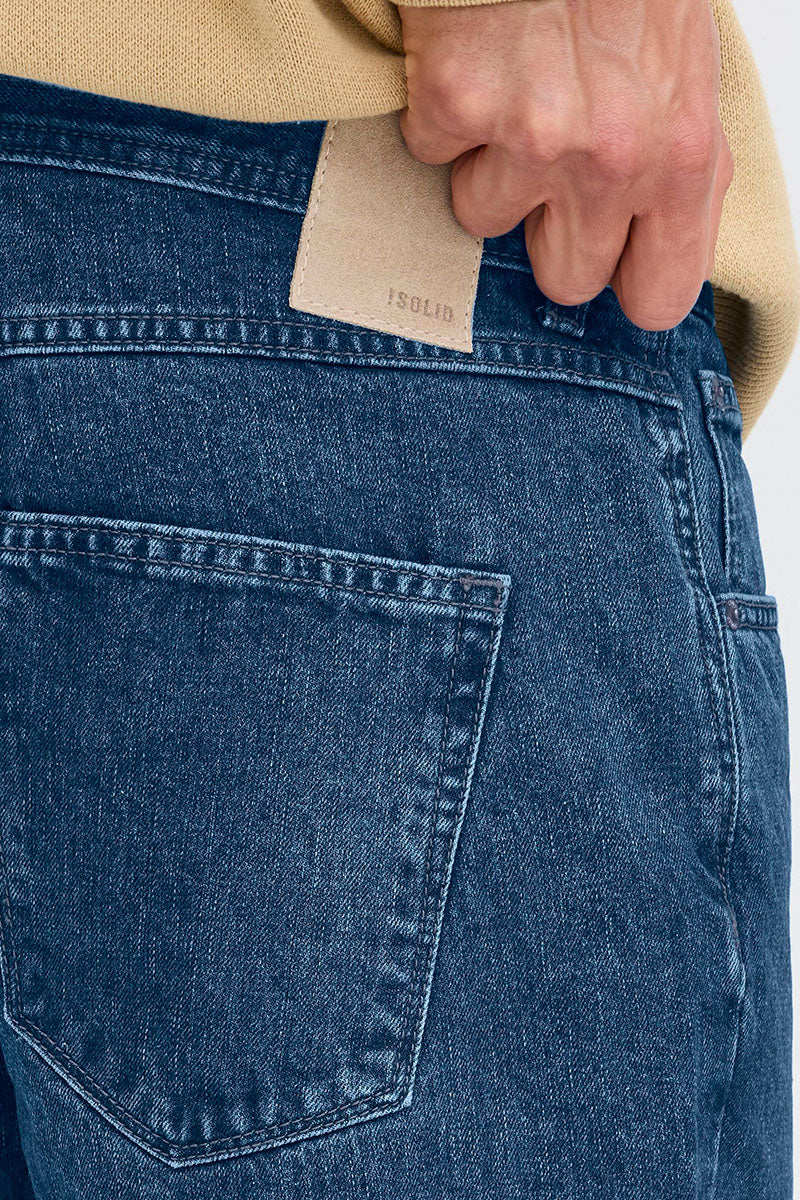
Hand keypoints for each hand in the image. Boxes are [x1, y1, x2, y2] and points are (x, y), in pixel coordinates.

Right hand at [398, 0, 732, 329]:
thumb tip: (648, 230)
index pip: (658, 294)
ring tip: (511, 87)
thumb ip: (671, 158)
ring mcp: (530, 139)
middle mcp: (612, 162)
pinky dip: (441, 111)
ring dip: (487, 163)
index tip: (609, 263)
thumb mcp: (682, 68)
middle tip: (548, 167)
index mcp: (682, 159)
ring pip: (482, 216)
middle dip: (548, 229)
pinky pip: (432, 150)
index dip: (626, 284)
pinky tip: (471, 59)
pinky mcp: (457, 105)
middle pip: (563, 278)